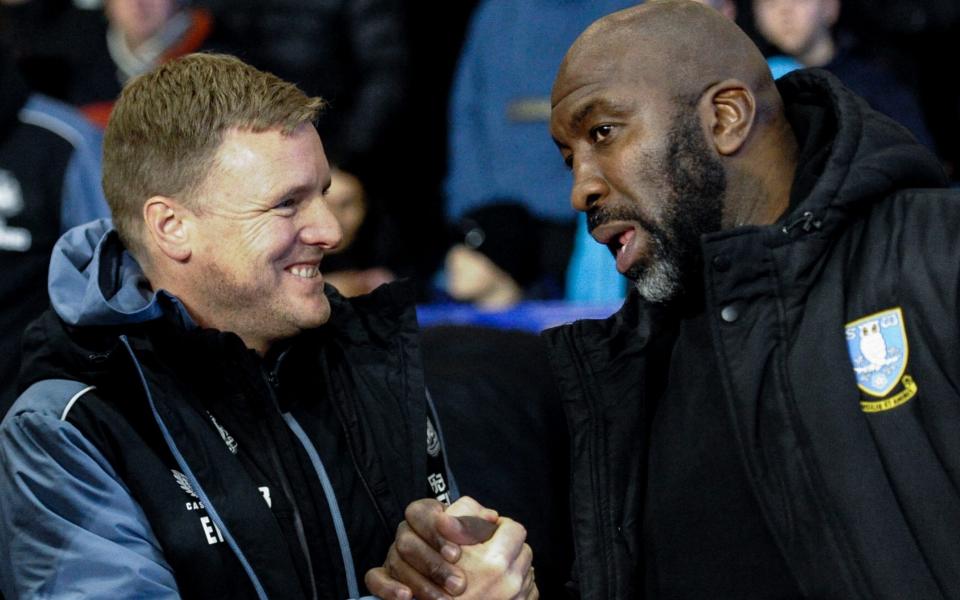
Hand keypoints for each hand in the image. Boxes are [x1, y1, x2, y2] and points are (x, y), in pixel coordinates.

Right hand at [365, 496, 498, 599]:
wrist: (463, 585)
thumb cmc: (472, 552)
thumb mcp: (478, 535)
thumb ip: (480, 525)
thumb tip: (491, 517)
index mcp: (428, 516)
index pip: (422, 513)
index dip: (437, 533)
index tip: (457, 554)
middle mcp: (408, 532)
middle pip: (407, 540)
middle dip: (434, 564)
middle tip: (460, 584)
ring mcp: (394, 555)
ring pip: (396, 561)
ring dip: (421, 583)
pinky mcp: (383, 576)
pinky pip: (375, 578)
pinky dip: (389, 588)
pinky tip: (407, 597)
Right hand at [445, 500, 537, 599]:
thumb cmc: (436, 588)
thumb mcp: (443, 545)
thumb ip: (464, 520)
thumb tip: (491, 515)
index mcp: (495, 561)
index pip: (513, 528)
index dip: (499, 527)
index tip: (488, 532)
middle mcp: (511, 582)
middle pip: (523, 549)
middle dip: (508, 547)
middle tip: (489, 551)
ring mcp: (517, 599)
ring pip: (525, 570)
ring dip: (512, 567)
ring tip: (490, 572)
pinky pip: (527, 591)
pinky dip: (516, 587)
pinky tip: (495, 589)